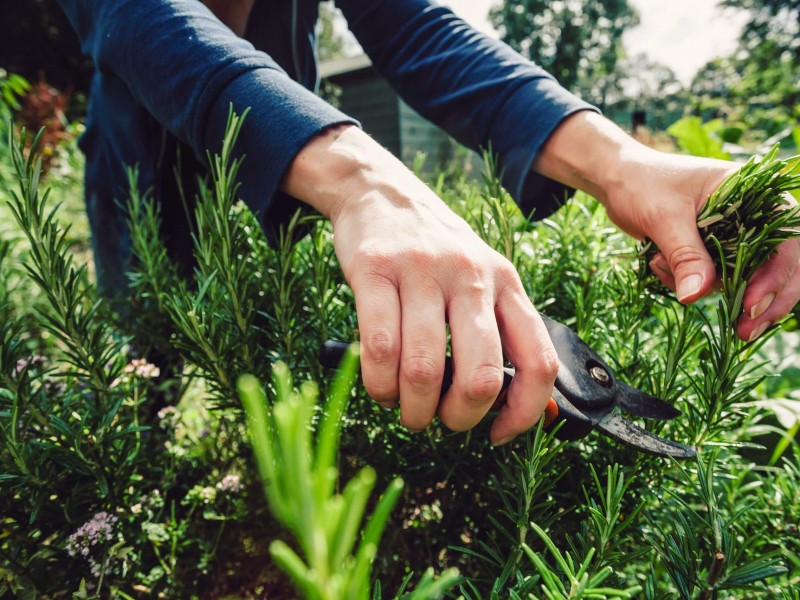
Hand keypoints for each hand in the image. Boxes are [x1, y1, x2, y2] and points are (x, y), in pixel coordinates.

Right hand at [283, 125, 557, 443]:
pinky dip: (378, 384)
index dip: (525, 413)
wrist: (382, 193)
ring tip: (405, 409)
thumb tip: (515, 409)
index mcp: (506, 283)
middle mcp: (471, 276)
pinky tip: (380, 387)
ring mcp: (422, 271)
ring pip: (423, 368)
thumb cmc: (435, 253)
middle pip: (480, 376)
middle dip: (458, 418)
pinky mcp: (374, 269)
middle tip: (440, 420)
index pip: (538, 361)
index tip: (499, 435)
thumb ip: (499, 333)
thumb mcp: (481, 279)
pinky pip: (377, 346)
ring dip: (412, 408)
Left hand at [534, 111, 799, 340]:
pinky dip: (686, 284)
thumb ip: (685, 255)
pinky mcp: (710, 252)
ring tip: (660, 267)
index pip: (786, 240)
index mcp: (754, 194)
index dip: (778, 276)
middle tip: (744, 332)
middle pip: (777, 267)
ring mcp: (732, 236)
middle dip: (762, 301)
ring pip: (741, 280)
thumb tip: (696, 296)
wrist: (616, 180)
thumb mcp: (664, 217)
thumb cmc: (642, 183)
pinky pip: (711, 281)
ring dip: (705, 288)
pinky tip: (655, 264)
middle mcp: (751, 216)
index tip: (751, 304)